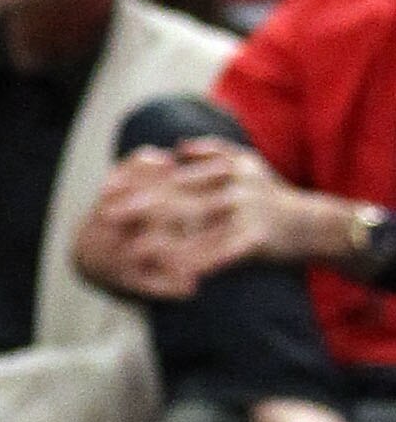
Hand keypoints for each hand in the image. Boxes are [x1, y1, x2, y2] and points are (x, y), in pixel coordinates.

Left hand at [76, 140, 334, 300]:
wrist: (316, 224)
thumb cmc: (276, 197)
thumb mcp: (248, 165)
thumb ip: (212, 152)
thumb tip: (176, 147)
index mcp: (225, 166)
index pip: (172, 173)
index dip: (138, 182)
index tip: (107, 190)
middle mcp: (232, 184)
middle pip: (177, 196)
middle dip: (138, 207)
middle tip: (105, 217)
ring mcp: (244, 210)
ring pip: (193, 227)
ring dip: (160, 240)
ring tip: (130, 251)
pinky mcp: (256, 237)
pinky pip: (219, 253)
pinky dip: (196, 263)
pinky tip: (174, 274)